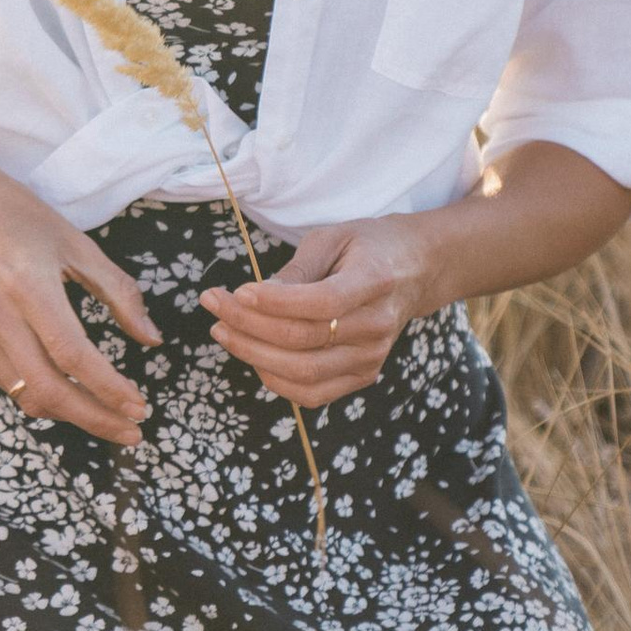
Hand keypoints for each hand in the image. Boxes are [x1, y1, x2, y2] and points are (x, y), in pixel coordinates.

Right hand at [0, 152, 161, 444]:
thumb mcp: (77, 245)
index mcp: (30, 289)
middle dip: (95, 419)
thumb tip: (151, 339)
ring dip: (73, 415)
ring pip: (29, 398)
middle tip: (132, 431)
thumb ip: (118, 293)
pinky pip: (12, 386)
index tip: (139, 408)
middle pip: (49, 390)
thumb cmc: (20, 219)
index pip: (73, 356)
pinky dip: (46, 398)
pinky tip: (73, 394)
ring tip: (109, 418)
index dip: (108, 389)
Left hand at [201, 215, 445, 404]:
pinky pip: (312, 393)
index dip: (274, 303)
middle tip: (214, 306)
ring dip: (254, 355)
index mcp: (375, 281)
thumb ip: (297, 270)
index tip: (237, 291)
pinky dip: (275, 380)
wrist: (416, 270)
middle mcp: (377, 326)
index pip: (321, 303)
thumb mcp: (334, 237)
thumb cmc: (369, 247)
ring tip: (222, 331)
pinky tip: (251, 354)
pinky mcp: (363, 376)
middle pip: (304, 341)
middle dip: (248, 327)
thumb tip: (254, 298)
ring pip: (304, 373)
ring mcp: (372, 357)